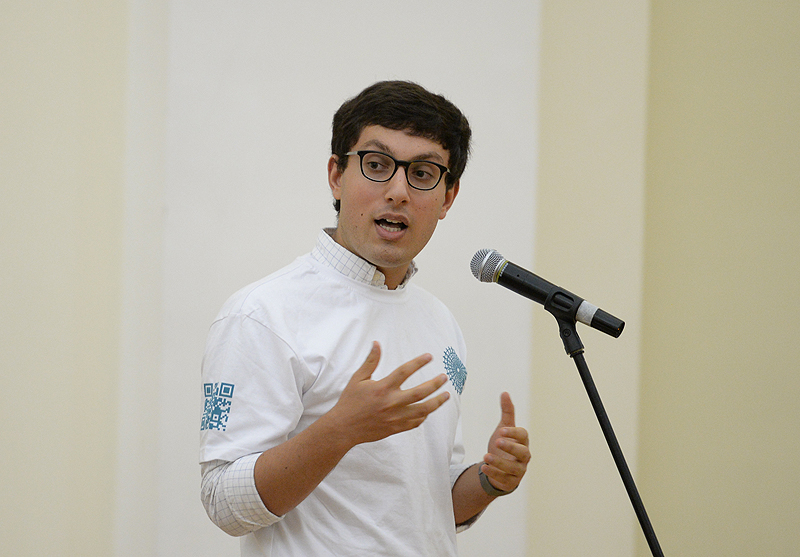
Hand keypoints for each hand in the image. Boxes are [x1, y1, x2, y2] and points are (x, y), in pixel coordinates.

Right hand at [328, 342, 450, 446]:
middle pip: (420, 392)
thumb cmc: (350, 401)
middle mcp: (391, 402)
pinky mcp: (395, 428)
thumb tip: (376, 343)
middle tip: (444, 377)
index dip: (418, 362)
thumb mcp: (358, 379)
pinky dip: (424, 416)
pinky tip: (429, 410)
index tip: (429, 356)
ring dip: (436, 402)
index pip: (404, 371)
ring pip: (422, 410)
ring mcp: (395, 417)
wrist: (344, 428)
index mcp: (382, 388)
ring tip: (446, 395)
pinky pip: (415, 422)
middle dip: (435, 384)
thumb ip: (371, 361)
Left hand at [482, 392, 529, 492]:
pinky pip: (504, 479)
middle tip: (497, 441)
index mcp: (522, 442)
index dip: (514, 433)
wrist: (499, 468)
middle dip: (511, 447)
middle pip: (523, 453)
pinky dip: (494, 474)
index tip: (501, 430)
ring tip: (486, 456)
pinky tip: (484, 467)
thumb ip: (506, 412)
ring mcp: (519, 471)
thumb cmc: (504, 446)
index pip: (524, 436)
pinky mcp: (510, 482)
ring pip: (513, 468)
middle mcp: (524, 457)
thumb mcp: (504, 429)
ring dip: (499, 462)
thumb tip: (505, 392)